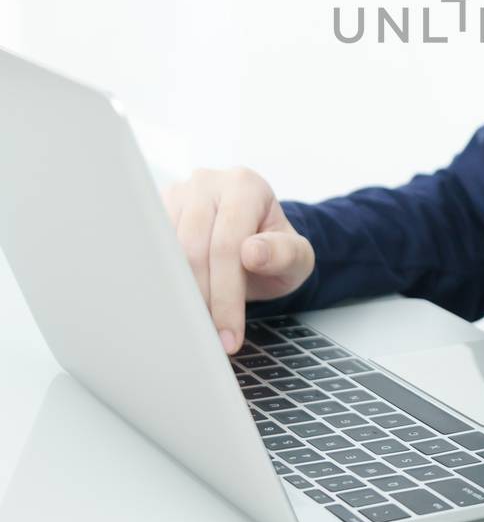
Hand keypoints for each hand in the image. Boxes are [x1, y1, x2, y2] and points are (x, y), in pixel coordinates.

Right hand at [161, 167, 315, 355]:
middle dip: (201, 300)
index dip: (226, 295)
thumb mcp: (297, 257)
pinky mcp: (155, 213)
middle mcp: (207, 183)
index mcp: (245, 186)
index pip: (228, 245)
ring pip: (165, 251)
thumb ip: (285, 254)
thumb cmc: (274, 251)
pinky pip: (149, 251)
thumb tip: (253, 252)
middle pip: (193, 249)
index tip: (229, 335)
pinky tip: (174, 307)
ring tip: (193, 326)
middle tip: (209, 339)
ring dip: (178, 294)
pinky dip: (161, 283)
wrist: (253, 244)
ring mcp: (177, 194)